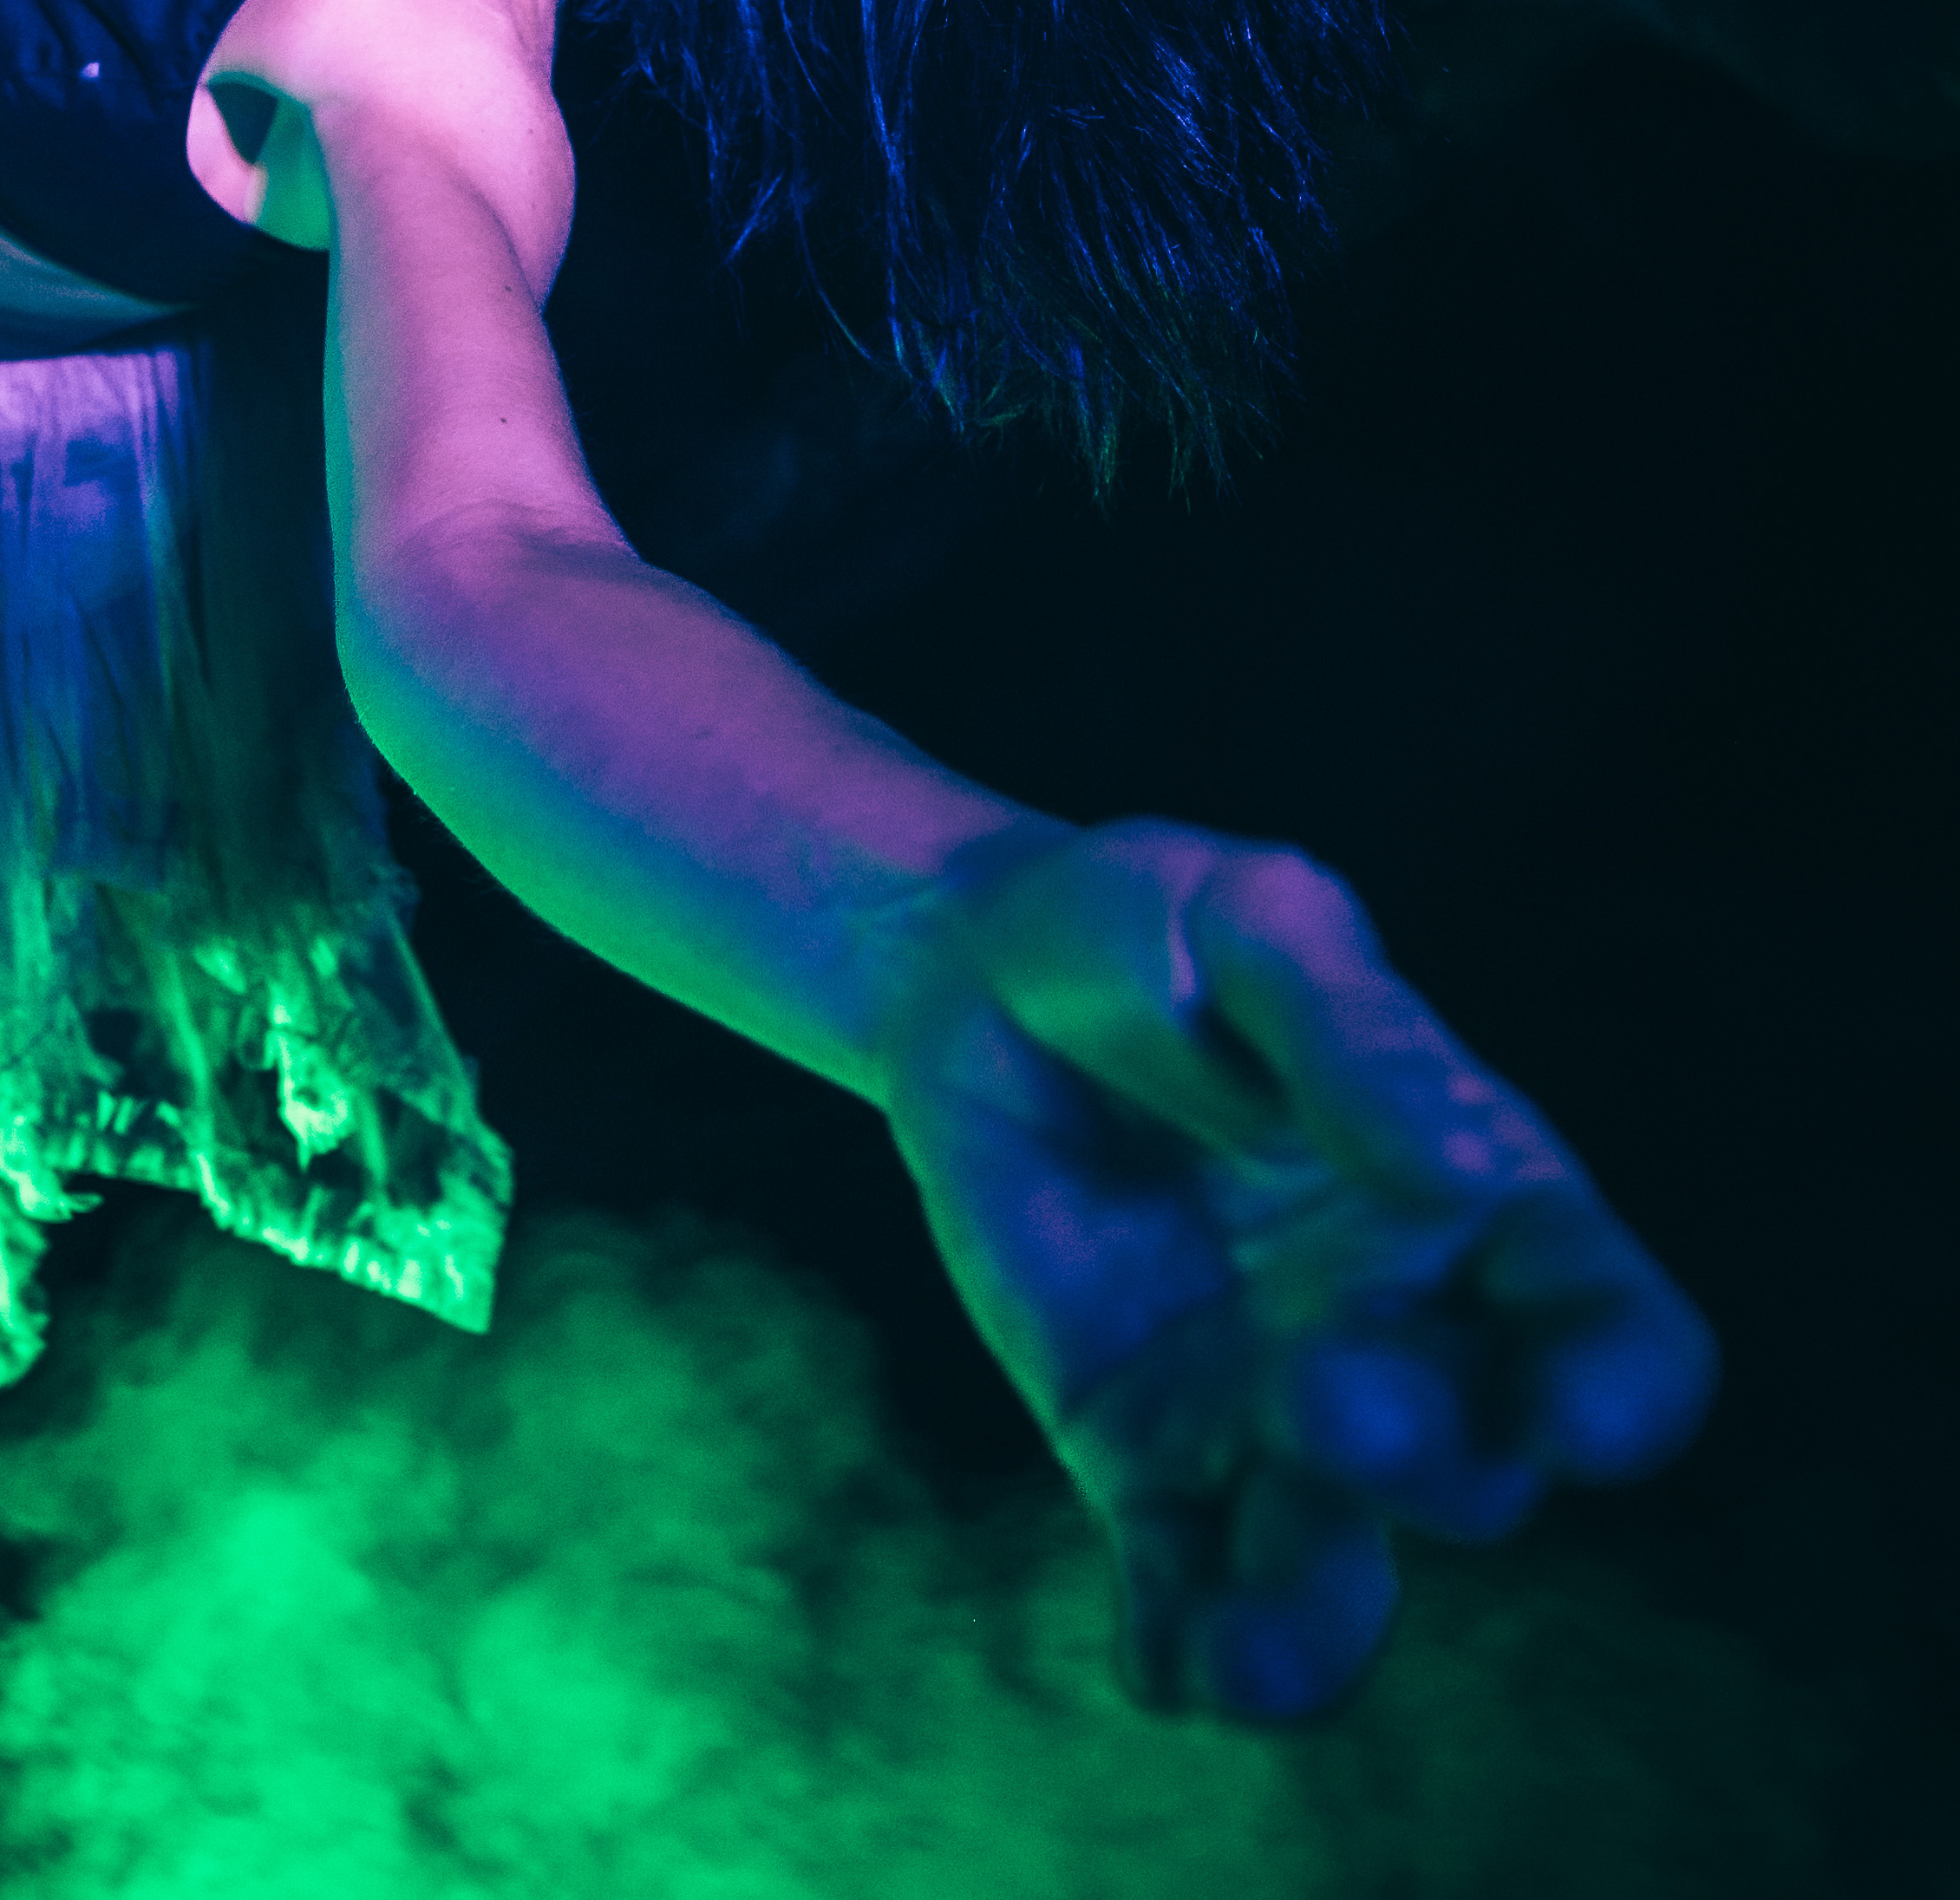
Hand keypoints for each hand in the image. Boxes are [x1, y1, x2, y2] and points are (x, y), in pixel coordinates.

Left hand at [883, 819, 1716, 1719]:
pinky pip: (1177, 1574)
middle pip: (1474, 1464)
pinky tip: (1160, 1667)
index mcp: (1475, 1203)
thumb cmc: (1143, 925)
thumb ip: (1352, 1035)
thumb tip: (1452, 1173)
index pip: (1608, 1328)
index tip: (1578, 1414)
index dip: (1621, 1388)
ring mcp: (1265, 1408)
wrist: (969, 971)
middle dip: (1418, 1460)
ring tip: (1242, 1652)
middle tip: (1317, 1389)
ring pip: (1332, 1566)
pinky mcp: (1137, 1446)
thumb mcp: (1247, 924)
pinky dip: (1181, 1643)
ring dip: (1308, 1625)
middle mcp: (1396, 1332)